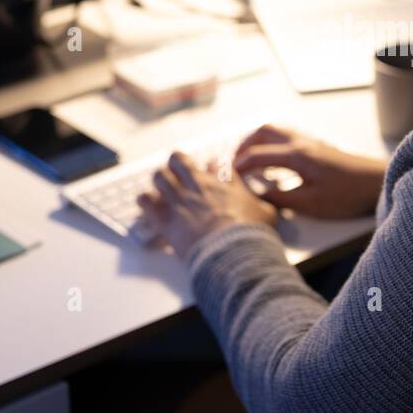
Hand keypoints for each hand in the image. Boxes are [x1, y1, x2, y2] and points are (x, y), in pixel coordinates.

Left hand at [137, 151, 277, 261]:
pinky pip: (145, 202)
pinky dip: (145, 201)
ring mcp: (180, 200)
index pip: (215, 163)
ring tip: (162, 185)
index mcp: (224, 182)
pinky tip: (147, 203)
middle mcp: (199, 186)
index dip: (212, 165)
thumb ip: (262, 204)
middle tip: (179, 170)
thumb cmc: (251, 234)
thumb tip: (267, 205)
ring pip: (159, 176)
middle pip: (179, 160)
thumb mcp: (267, 214)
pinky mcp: (165, 219)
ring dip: (160, 179)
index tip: (212, 169)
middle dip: (178, 163)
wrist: (232, 252)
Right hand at [233, 124, 386, 218]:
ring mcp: (311, 143)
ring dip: (258, 141)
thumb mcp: (311, 204)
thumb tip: (257, 196)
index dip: (238, 166)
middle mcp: (301, 143)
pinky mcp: (319, 148)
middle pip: (264, 131)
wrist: (378, 183)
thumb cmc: (348, 195)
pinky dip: (272, 144)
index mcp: (296, 155)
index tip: (226, 177)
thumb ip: (281, 199)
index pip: (257, 155)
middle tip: (234, 162)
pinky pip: (287, 137)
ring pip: (276, 131)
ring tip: (249, 160)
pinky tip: (274, 163)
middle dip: (244, 145)